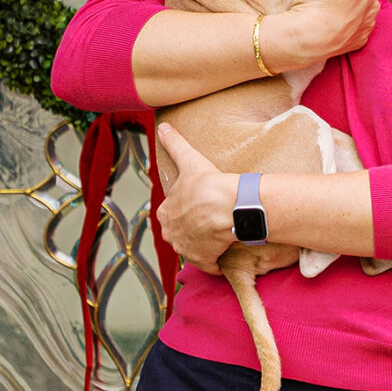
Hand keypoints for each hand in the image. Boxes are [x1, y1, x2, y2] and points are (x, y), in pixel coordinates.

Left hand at [157, 126, 243, 272]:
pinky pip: (209, 264)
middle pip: (182, 232)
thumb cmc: (208, 184)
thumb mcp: (189, 160)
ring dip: (205, 244)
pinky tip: (225, 251)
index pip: (173, 212)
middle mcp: (171, 234)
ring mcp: (187, 249)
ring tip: (220, 234)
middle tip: (213, 220)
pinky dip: (216, 260)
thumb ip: (174, 143)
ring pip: (195, 248)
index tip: (202, 205)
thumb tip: (162, 126)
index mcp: (165, 213)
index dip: (187, 208)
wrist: (229, 207)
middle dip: (194, 228)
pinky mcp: (203, 261)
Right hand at [262, 0, 380, 74]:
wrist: (306, 41)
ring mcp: (367, 24)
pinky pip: (352, 24)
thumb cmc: (315, 3)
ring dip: (343, 3)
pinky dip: (342, 21)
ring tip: (324, 8)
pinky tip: (329, 22)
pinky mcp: (358, 40)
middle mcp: (373, 3)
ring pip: (355, 4)